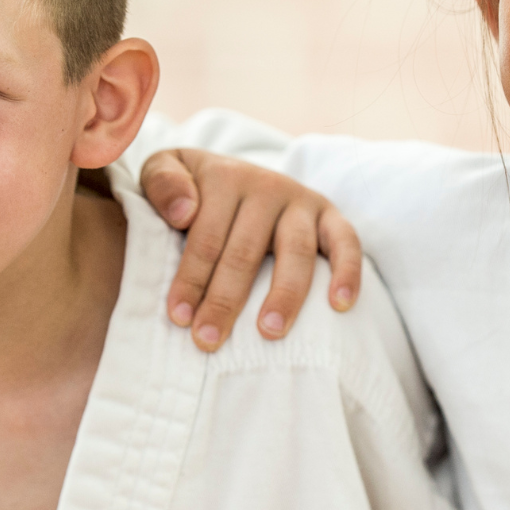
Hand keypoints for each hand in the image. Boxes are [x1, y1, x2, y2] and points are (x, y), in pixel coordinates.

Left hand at [139, 148, 361, 351]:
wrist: (237, 169)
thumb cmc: (192, 187)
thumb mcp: (165, 168)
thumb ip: (162, 183)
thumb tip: (184, 213)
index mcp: (224, 178)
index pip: (205, 237)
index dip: (191, 278)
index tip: (179, 318)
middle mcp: (266, 185)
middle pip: (245, 250)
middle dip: (225, 299)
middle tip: (208, 340)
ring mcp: (301, 200)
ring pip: (294, 251)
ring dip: (283, 294)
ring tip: (268, 332)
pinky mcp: (330, 215)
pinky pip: (346, 241)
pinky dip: (347, 271)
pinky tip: (340, 304)